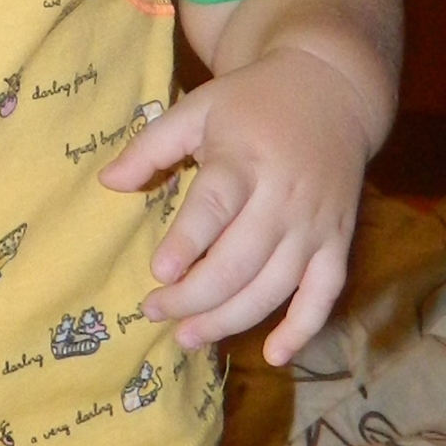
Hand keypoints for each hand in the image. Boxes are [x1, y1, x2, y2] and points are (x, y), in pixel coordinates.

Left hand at [98, 47, 369, 366]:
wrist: (332, 90)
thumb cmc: (251, 103)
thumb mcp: (198, 109)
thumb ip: (151, 145)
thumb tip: (107, 182)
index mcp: (245, 160)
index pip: (216, 207)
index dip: (188, 243)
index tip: (159, 272)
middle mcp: (283, 197)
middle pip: (240, 261)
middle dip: (195, 296)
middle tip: (155, 311)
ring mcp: (314, 223)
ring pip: (274, 286)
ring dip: (230, 319)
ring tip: (188, 337)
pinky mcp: (338, 240)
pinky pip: (325, 293)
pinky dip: (304, 328)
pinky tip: (275, 355)